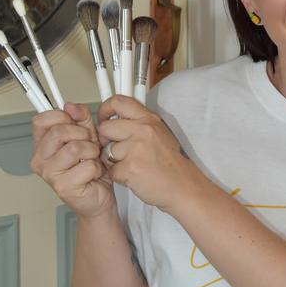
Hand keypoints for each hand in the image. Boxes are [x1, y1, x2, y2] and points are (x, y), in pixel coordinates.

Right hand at [30, 102, 113, 217]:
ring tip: (91, 159)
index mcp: (43, 145)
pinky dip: (96, 167)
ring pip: (74, 147)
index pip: (40, 120)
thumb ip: (81, 118)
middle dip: (81, 134)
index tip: (72, 121)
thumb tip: (72, 106)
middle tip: (87, 145)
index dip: (60, 116)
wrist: (97, 197)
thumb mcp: (87, 136)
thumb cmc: (89, 169)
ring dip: (91, 152)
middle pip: (58, 131)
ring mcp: (50, 173)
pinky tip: (92, 173)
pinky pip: (86, 165)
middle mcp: (41, 159)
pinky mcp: (63, 186)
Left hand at [98, 95, 200, 213]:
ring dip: (114, 161)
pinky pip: (111, 170)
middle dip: (105, 140)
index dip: (105, 109)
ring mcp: (135, 149)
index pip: (118, 102)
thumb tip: (116, 118)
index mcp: (148, 119)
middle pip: (105, 128)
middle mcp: (142, 130)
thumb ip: (138, 123)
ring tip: (131, 165)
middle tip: (115, 147)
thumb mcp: (159, 132)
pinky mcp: (129, 168)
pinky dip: (119, 176)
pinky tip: (134, 176)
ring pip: (106, 151)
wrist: (181, 184)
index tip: (104, 117)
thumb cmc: (170, 161)